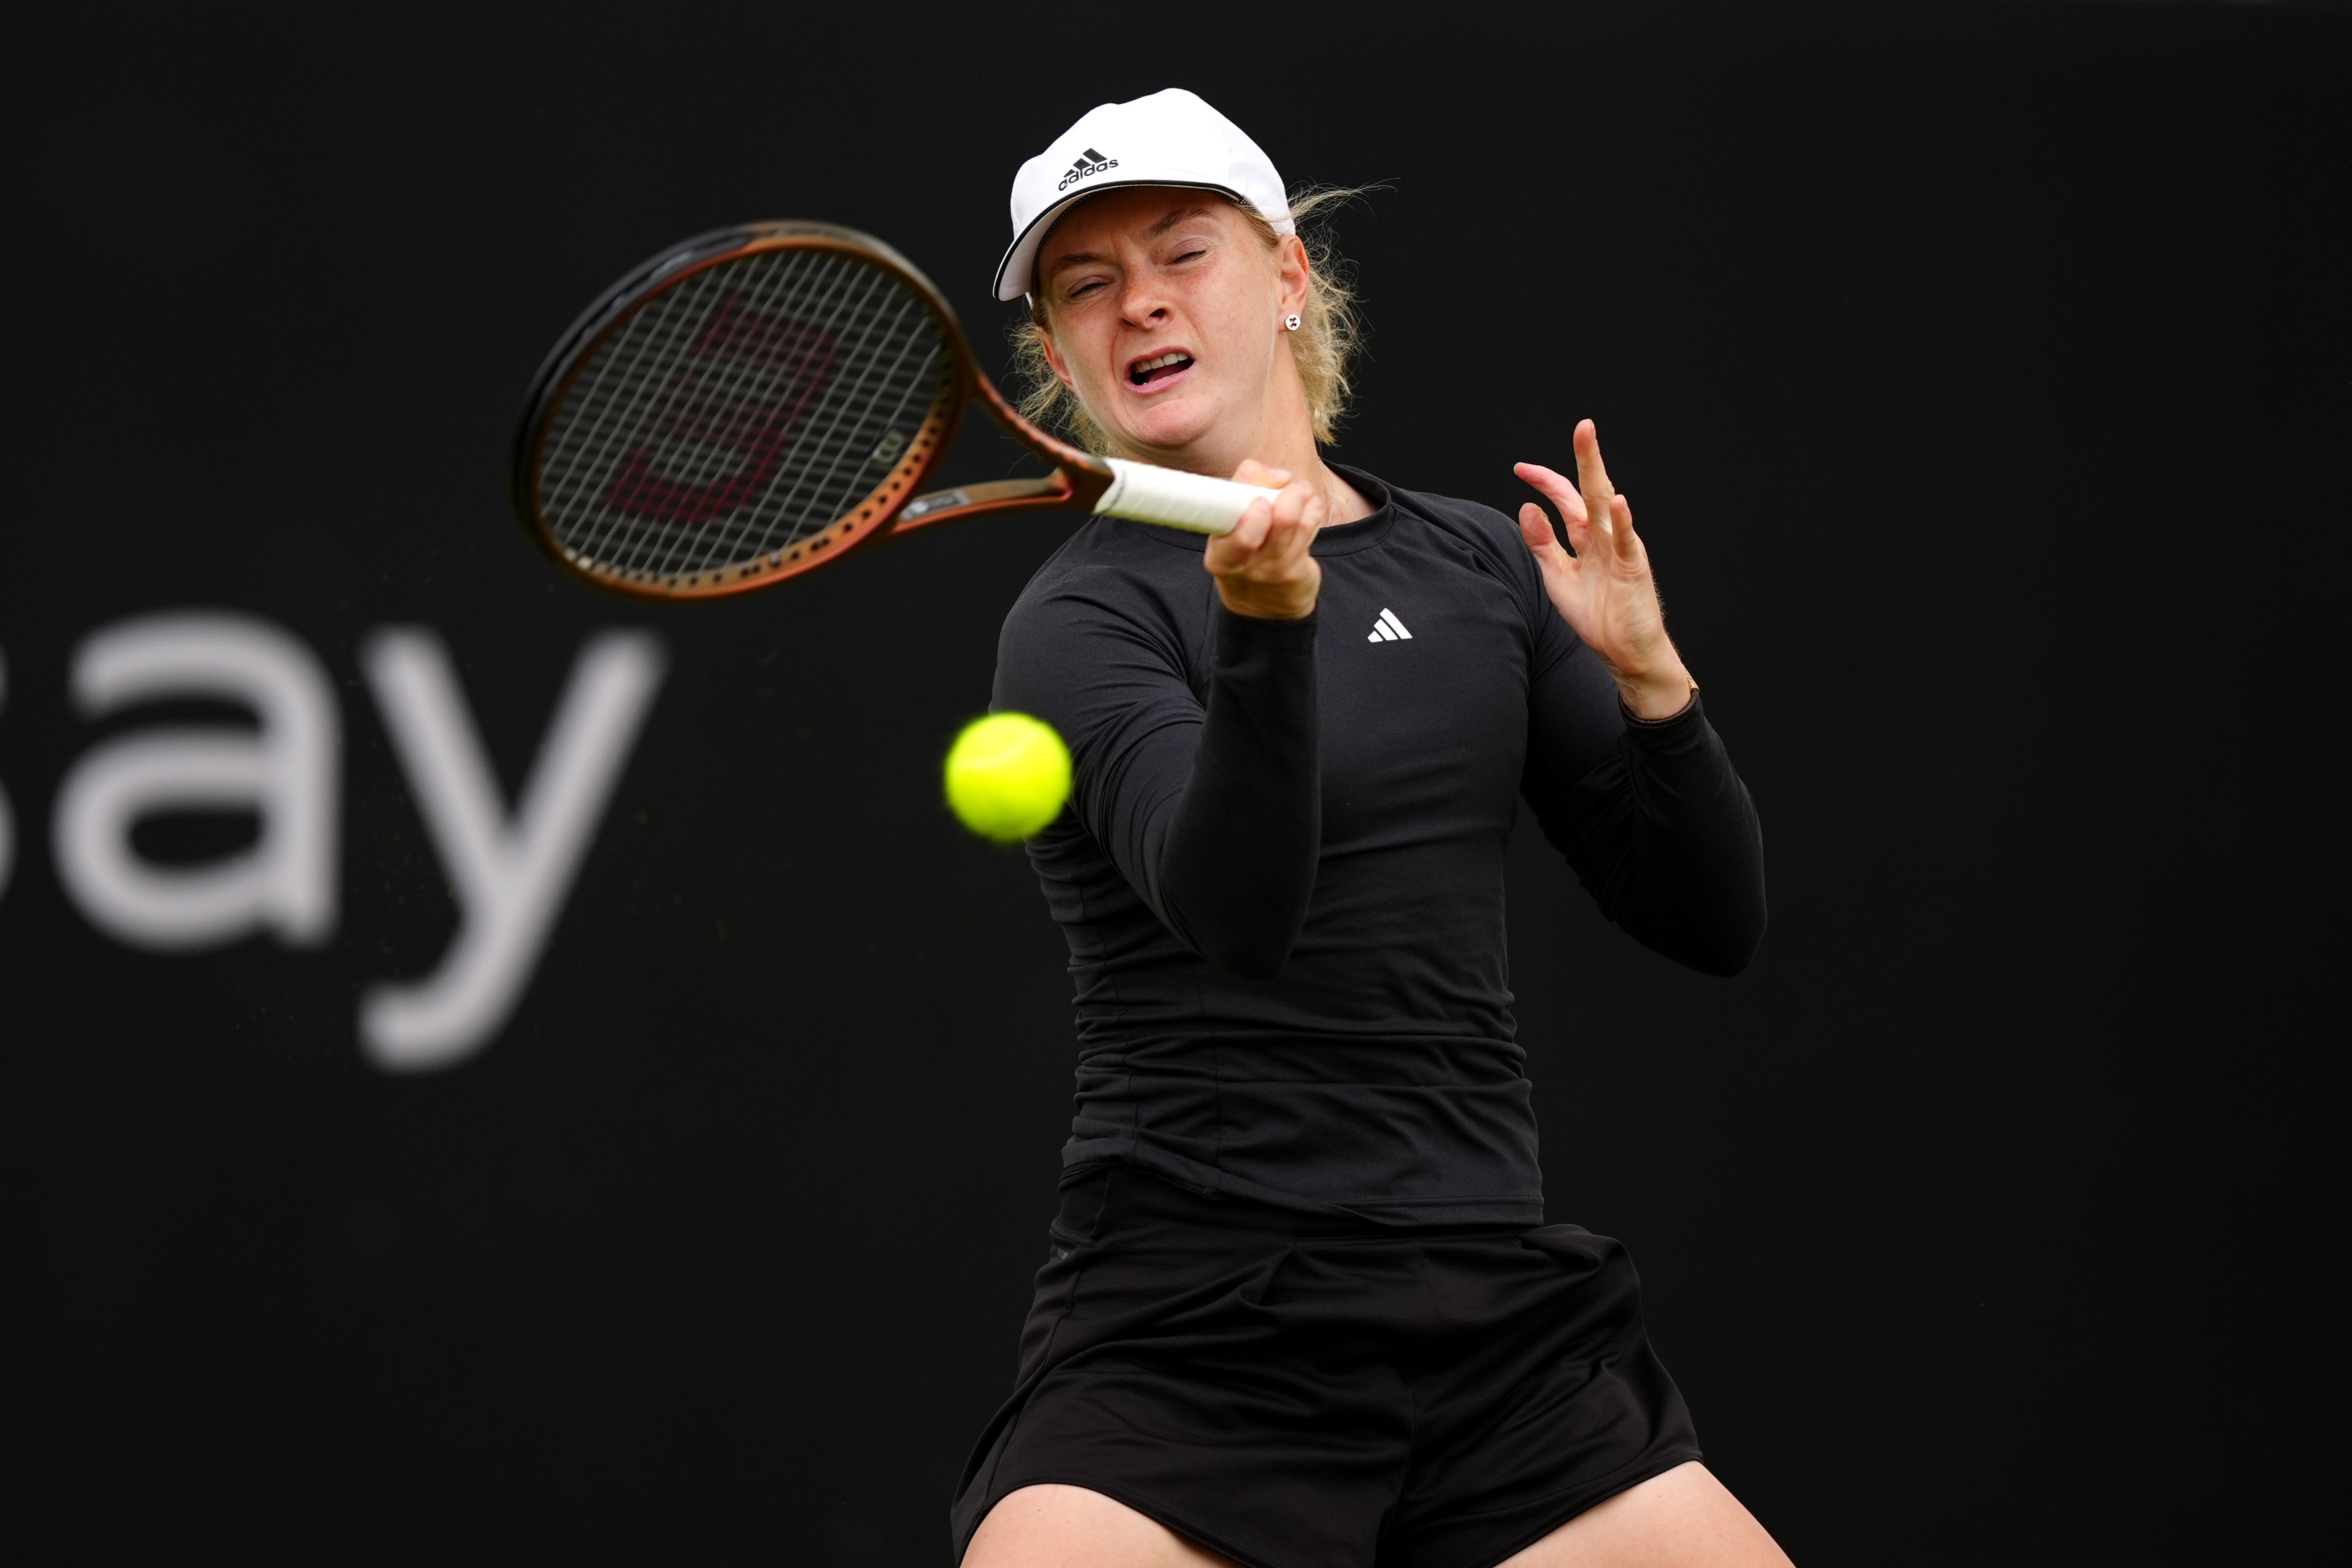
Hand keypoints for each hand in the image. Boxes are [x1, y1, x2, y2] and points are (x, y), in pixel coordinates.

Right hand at [1206, 460, 1323, 620]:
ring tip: (1301, 491)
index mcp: (1219, 552)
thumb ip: (1246, 491)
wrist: (1264, 608)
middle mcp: (1243, 563)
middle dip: (1287, 495)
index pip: (1228, 522)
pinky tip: (1309, 508)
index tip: (1260, 498)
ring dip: (1301, 497)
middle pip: (1275, 520)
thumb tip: (1277, 476)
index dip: (1250, 503)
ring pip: (1295, 521)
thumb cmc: (1246, 556)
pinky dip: (1312, 512)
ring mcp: (1271, 570)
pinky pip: (1309, 531)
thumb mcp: (1233, 529)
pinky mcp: (1295, 573)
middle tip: (1290, 486)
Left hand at [1514, 419, 1694, 718]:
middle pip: (1590, 491)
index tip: (1520, 468)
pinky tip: (1616, 502)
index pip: (1565, 501)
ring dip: (1599, 473)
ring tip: (1591, 443)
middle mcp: (1605, 537)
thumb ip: (1542, 545)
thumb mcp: (1558, 578)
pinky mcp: (1634, 569)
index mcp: (1586, 539)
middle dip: (1585, 457)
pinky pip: (1628, 541)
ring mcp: (1621, 550)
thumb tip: (1526, 508)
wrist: (1624, 653)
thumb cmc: (1596, 617)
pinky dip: (1622, 521)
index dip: (1545, 482)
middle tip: (1582, 426)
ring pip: (1607, 506)